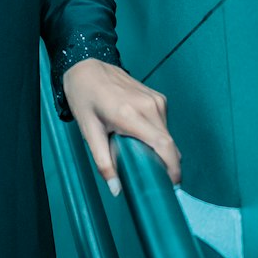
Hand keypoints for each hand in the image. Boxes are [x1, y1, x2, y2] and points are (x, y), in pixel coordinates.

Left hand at [62, 58, 181, 194]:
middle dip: (167, 164)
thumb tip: (116, 189)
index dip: (172, 168)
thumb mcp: (89, 131)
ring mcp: (155, 100)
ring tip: (141, 154)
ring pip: (168, 134)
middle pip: (170, 143)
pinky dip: (158, 135)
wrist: (87, 67)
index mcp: (130, 114)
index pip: (164, 145)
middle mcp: (148, 106)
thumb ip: (103, 162)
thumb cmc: (85, 97)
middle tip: (152, 177)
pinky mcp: (157, 97)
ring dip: (161, 149)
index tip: (170, 185)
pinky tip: (141, 136)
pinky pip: (164, 123)